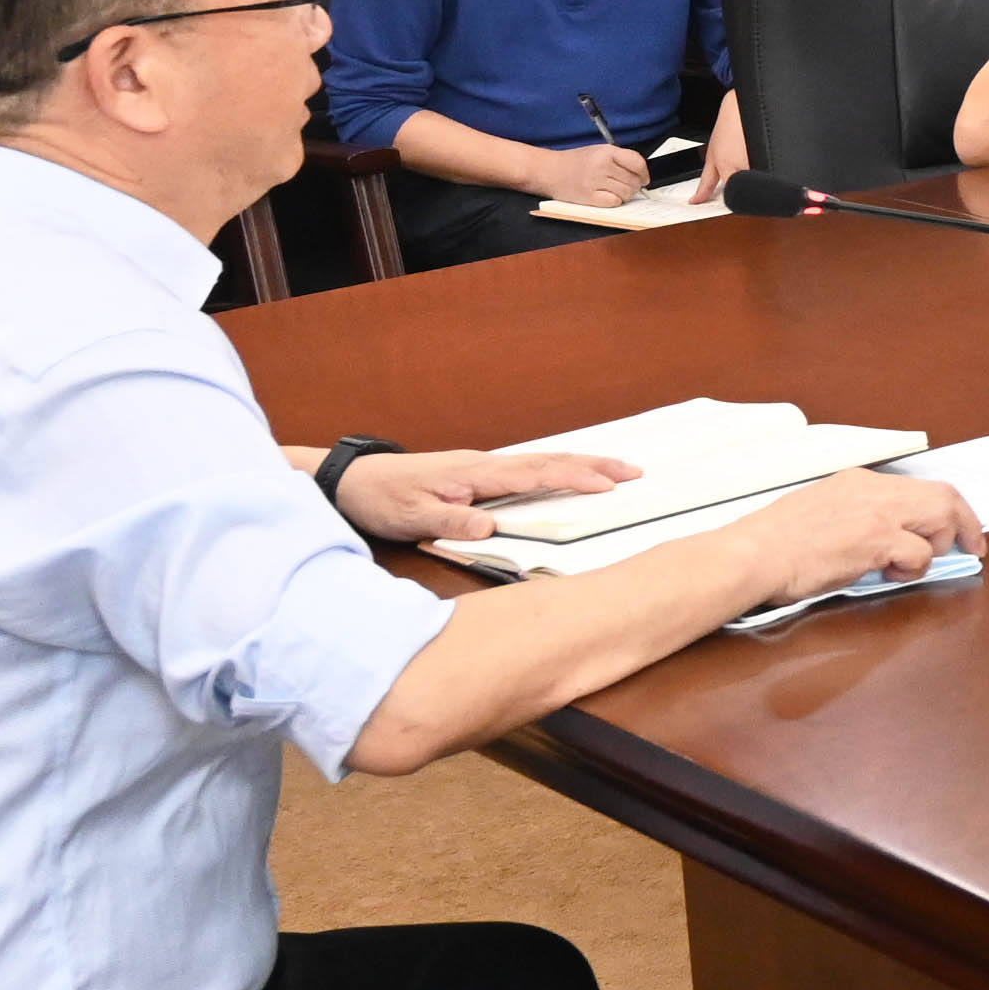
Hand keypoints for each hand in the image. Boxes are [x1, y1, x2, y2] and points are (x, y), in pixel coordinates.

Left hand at [324, 445, 631, 546]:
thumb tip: (491, 529)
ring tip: (616, 470)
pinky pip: (528, 470)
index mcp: (476, 473)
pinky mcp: (477, 476)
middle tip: (635, 470)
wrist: (354, 479)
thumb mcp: (412, 517)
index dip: (574, 479)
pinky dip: (558, 470)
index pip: (535, 475)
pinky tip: (568, 475)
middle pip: (549, 461)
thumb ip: (451, 521)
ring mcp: (483, 468)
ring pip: (542, 462)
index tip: (609, 485)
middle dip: (594, 465)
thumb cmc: (383, 497)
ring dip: (581, 465)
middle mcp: (486, 465)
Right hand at [535, 139, 658, 207]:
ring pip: (626, 193)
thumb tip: (641, 174)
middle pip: (633, 181)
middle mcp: (602, 165)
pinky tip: (607, 197)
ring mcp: (595, 181)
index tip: (644, 179)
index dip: (644, 173)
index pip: (637, 162)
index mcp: (606, 151)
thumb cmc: (573, 162)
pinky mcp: (588, 197)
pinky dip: (614, 202)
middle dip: (634, 186)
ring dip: (625, 195)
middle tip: (627, 187)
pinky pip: (614, 202)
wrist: (548, 170)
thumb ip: (619, 159)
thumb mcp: (598, 151)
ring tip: (615, 192)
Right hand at [736, 461, 982, 605]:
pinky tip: (890, 576)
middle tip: (972, 547)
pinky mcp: (875, 539)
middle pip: (943, 495)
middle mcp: (872, 489)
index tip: (957, 527)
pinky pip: (920, 553)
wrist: (751, 555)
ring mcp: (876, 513)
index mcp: (858, 481)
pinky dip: (914, 568)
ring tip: (909, 566)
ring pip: (940, 518)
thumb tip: (887, 539)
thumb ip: (855, 515)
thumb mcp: (819, 511)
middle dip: (965, 523)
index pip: (918, 486)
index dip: (946, 507)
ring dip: (935, 546)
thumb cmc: (773, 543)